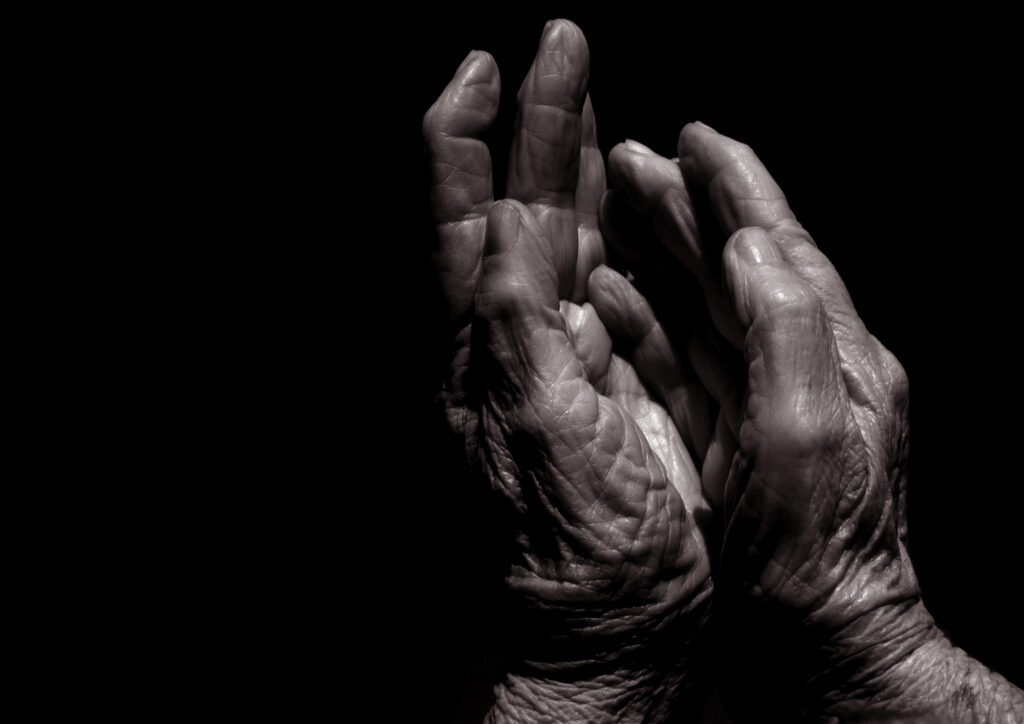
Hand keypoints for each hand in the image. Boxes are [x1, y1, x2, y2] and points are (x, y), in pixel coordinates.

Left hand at [423, 22, 714, 721]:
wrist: (608, 620)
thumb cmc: (568, 539)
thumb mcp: (528, 420)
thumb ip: (509, 322)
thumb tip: (498, 235)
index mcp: (484, 335)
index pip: (469, 205)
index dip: (472, 129)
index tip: (490, 60)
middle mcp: (515, 335)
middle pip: (521, 201)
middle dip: (539, 120)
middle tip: (561, 41)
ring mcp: (564, 354)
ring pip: (563, 235)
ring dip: (571, 162)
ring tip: (583, 96)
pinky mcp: (611, 383)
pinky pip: (606, 289)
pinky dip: (613, 235)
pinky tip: (620, 205)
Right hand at [603, 123, 1023, 719]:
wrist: (822, 638)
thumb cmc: (818, 551)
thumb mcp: (808, 438)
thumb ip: (786, 332)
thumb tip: (752, 245)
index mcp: (834, 352)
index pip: (781, 246)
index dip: (739, 186)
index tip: (699, 135)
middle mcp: (802, 365)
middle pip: (735, 265)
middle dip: (687, 208)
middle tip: (635, 159)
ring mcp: (764, 398)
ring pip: (704, 305)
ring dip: (661, 254)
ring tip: (618, 212)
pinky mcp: (732, 433)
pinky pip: (683, 358)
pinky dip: (646, 321)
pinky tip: (614, 298)